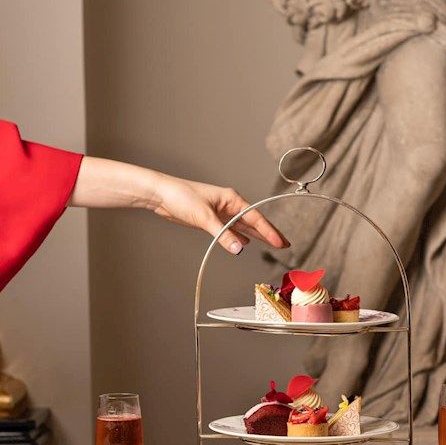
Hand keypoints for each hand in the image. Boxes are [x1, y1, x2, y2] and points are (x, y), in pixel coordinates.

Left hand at [151, 174, 288, 253]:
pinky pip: (232, 230)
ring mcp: (221, 213)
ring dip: (258, 236)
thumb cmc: (180, 197)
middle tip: (285, 244)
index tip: (280, 243)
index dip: (269, 232)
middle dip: (269, 233)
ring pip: (244, 227)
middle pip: (254, 222)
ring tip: (272, 244)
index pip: (255, 218)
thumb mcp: (204, 217)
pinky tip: (245, 243)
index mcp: (232, 199)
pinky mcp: (212, 220)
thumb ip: (223, 234)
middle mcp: (229, 205)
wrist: (161, 195)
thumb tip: (239, 249)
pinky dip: (240, 237)